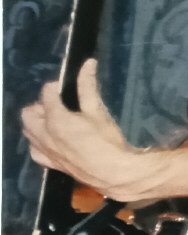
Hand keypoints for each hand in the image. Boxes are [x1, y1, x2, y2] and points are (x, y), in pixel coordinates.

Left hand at [21, 59, 157, 200]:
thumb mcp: (98, 111)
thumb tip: (88, 62)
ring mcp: (45, 149)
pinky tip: (50, 141)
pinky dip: (38, 142)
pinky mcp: (50, 162)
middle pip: (29, 112)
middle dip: (40, 105)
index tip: (62, 87)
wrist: (113, 172)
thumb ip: (88, 86)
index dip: (54, 87)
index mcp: (56, 117)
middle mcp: (44, 133)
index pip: (46, 93)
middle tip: (58, 106)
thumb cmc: (107, 141)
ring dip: (36, 123)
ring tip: (54, 122)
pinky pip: (34, 150)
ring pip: (27, 130)